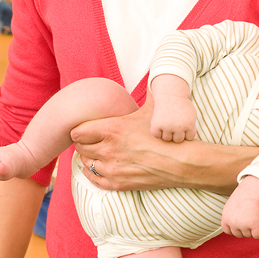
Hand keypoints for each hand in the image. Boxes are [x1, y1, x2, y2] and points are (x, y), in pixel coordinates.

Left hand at [72, 93, 191, 191]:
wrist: (180, 163)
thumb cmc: (166, 136)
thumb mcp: (153, 110)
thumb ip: (147, 91)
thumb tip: (151, 73)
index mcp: (112, 129)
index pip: (78, 131)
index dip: (80, 130)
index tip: (86, 130)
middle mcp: (108, 149)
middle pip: (80, 147)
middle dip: (84, 143)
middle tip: (93, 141)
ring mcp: (112, 168)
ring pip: (86, 163)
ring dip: (90, 158)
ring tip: (99, 154)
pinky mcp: (117, 183)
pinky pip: (93, 179)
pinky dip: (93, 173)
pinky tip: (99, 167)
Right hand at [150, 74, 195, 141]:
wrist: (169, 94)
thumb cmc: (181, 105)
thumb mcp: (191, 115)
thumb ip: (191, 128)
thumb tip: (187, 143)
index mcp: (189, 124)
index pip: (189, 138)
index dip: (186, 132)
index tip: (183, 124)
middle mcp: (179, 127)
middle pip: (178, 140)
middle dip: (176, 133)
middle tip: (173, 123)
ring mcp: (167, 126)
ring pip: (167, 139)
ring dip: (166, 132)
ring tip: (166, 122)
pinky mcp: (156, 125)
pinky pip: (156, 135)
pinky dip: (157, 131)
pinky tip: (159, 124)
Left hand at [221, 176, 258, 238]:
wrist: (253, 189)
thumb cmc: (244, 196)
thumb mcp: (231, 206)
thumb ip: (231, 217)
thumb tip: (234, 229)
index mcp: (225, 219)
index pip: (228, 231)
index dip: (236, 226)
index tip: (241, 218)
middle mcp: (232, 223)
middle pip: (240, 234)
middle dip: (245, 227)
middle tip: (249, 214)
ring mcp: (243, 225)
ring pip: (249, 234)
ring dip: (253, 227)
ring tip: (254, 214)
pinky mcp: (254, 225)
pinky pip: (258, 235)